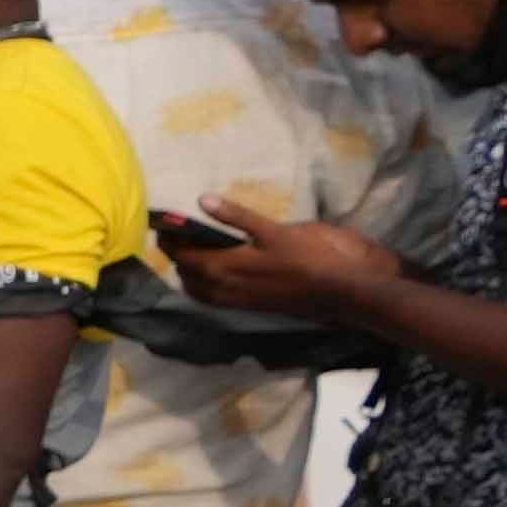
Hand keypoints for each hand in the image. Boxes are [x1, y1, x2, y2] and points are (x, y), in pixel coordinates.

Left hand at [168, 201, 386, 323]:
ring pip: (198, 289)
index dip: (170, 239)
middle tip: (170, 234)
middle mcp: (229, 287)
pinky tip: (206, 276)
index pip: (186, 254)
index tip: (160, 223)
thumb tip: (203, 200)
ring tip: (185, 253)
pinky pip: (214, 300)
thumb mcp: (276, 230)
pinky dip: (201, 288)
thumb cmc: (315, 254)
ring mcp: (239, 299)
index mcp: (231, 266)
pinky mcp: (252, 305)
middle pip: (187, 272)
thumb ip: (238, 217)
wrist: (346, 288)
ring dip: (186, 272)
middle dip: (175, 253)